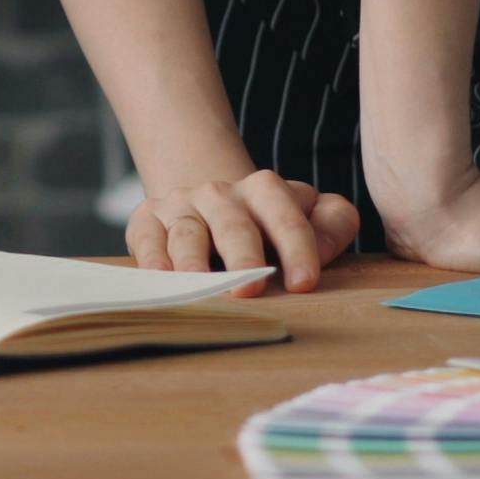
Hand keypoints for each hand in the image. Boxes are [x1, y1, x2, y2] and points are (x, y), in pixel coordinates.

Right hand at [125, 168, 362, 293]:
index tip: (304, 284)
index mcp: (265, 190)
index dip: (297, 248)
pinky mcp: (149, 219)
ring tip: (199, 284)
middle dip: (242, 255)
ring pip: (188, 231)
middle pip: (234, 224)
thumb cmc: (268, 223)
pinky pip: (147, 235)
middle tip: (251, 288)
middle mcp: (221, 194)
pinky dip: (152, 255)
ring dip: (193, 259)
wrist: (212, 204)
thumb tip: (322, 249)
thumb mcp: (308, 214)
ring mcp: (182, 204)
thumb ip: (333, 222)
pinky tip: (160, 275)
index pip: (285, 215)